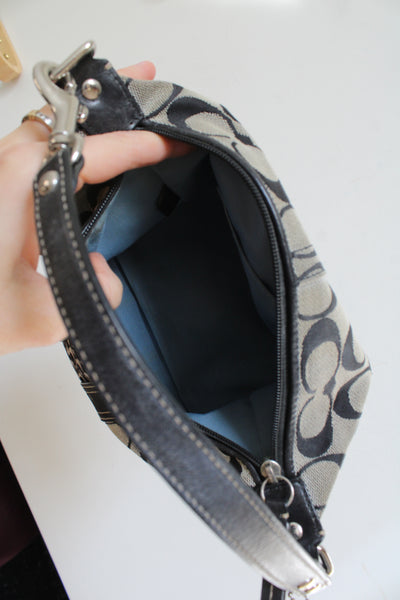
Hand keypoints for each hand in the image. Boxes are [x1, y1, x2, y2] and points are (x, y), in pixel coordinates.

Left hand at [0, 62, 189, 354]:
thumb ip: (89, 291)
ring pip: (46, 129)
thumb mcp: (34, 316)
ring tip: (122, 108)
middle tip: (147, 79)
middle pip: (66, 119)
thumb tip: (105, 270)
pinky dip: (64, 141)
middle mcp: (5, 169)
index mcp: (19, 184)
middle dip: (110, 100)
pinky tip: (85, 157)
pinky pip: (34, 151)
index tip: (173, 142)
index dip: (140, 145)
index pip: (94, 152)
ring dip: (86, 117)